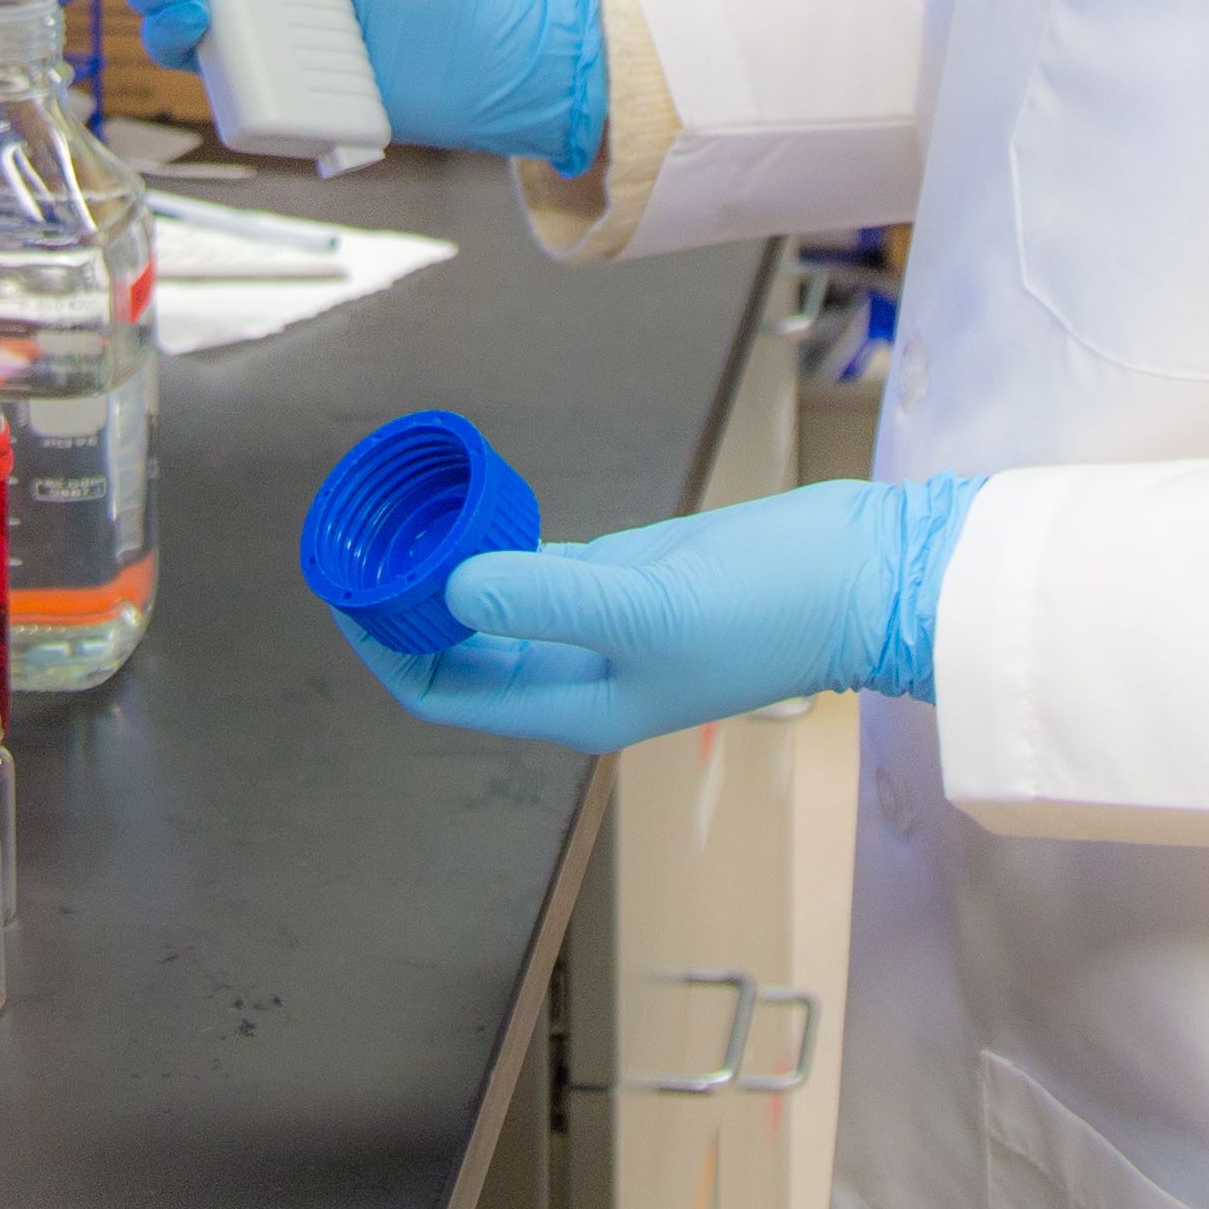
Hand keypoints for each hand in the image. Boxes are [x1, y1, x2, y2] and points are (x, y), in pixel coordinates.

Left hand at [339, 476, 980, 751]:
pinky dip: (497, 539)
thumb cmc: (766, 611)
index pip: (443, 692)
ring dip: (443, 569)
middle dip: (403, 606)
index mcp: (571, 706)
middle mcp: (577, 675)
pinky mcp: (629, 575)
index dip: (385, 649)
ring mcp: (602, 625)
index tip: (345, 588)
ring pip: (495, 602)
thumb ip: (547, 596)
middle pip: (459, 649)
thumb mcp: (647, 608)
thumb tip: (449, 584)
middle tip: (359, 538)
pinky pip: (539, 562)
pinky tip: (466, 501)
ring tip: (395, 512)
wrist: (864, 578)